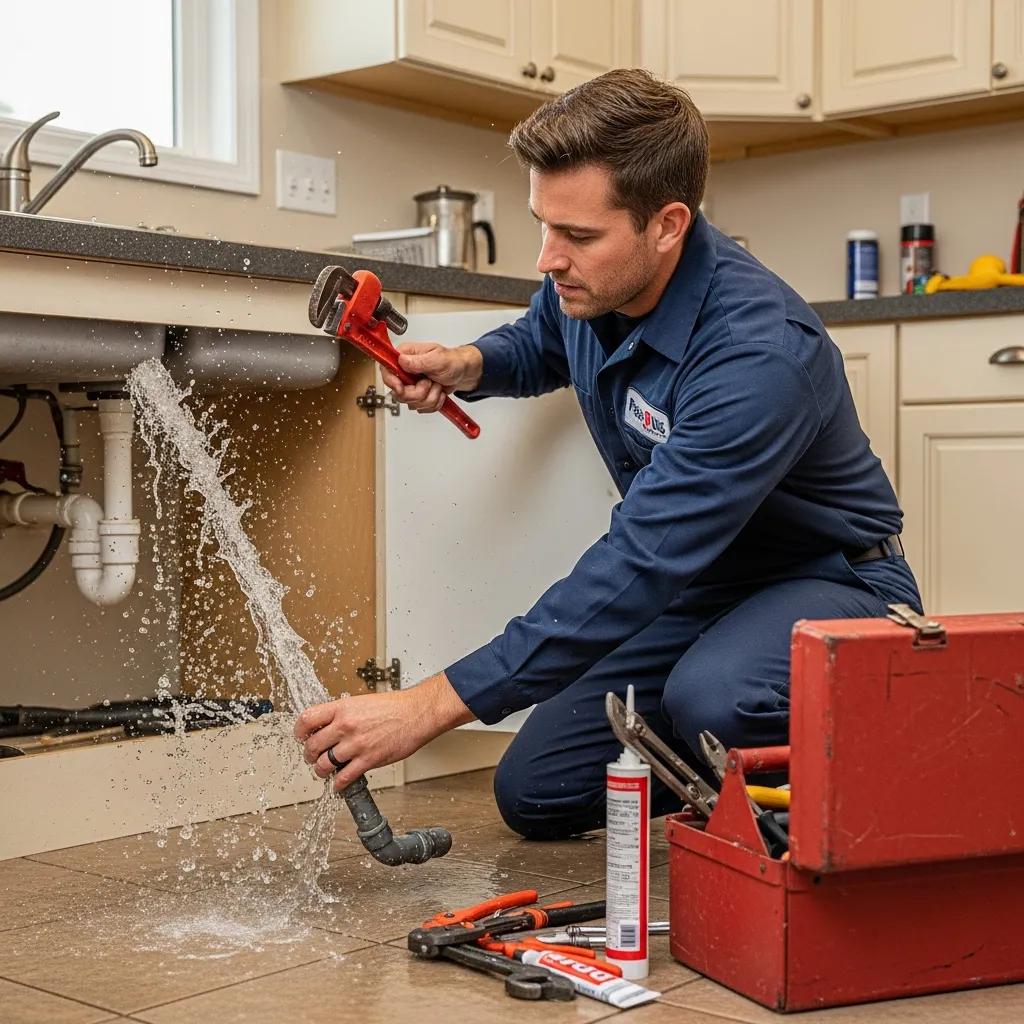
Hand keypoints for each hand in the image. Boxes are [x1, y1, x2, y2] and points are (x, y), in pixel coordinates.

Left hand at [293, 672, 475, 790]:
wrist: (417, 714)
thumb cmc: (394, 707)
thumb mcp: (361, 702)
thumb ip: (343, 714)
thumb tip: (328, 726)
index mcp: (342, 708)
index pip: (306, 720)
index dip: (299, 732)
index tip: (302, 737)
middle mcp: (345, 725)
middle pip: (312, 746)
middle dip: (309, 755)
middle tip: (313, 756)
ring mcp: (356, 744)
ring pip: (323, 764)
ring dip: (321, 770)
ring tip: (324, 770)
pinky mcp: (368, 759)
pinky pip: (344, 778)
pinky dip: (338, 784)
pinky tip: (340, 782)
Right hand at [380, 341, 482, 413]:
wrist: (463, 372)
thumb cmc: (453, 361)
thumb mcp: (438, 358)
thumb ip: (419, 361)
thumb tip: (402, 361)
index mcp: (406, 356)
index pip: (386, 370)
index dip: (391, 382)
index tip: (401, 387)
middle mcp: (406, 371)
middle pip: (399, 393)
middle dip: (418, 393)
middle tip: (429, 383)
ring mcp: (411, 385)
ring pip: (411, 403)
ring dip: (429, 398)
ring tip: (437, 386)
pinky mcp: (418, 396)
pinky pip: (420, 408)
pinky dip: (433, 403)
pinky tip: (438, 393)